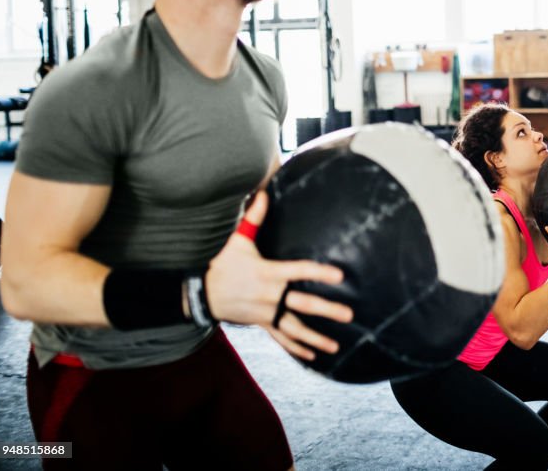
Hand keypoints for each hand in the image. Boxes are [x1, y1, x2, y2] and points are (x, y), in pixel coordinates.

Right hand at [206, 191, 353, 360]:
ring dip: (316, 337)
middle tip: (348, 314)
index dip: (319, 272)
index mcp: (268, 273)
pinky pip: (280, 338)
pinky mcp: (259, 324)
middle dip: (327, 310)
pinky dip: (296, 348)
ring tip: (336, 344)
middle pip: (302, 304)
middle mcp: (269, 296)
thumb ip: (252, 218)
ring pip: (294, 328)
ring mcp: (265, 313)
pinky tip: (313, 356)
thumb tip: (263, 192)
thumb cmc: (220, 263)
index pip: (299, 271)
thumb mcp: (236, 241)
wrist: (198, 292)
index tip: (339, 276)